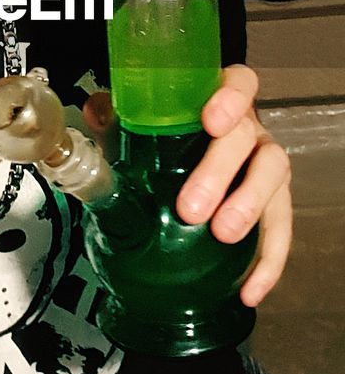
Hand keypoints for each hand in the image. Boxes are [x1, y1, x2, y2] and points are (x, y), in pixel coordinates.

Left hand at [83, 65, 292, 307]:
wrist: (187, 179)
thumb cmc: (167, 145)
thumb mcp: (137, 130)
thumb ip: (116, 118)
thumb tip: (95, 113)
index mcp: (219, 104)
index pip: (238, 83)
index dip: (231, 97)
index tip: (211, 120)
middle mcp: (249, 131)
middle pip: (249, 139)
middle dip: (221, 171)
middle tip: (191, 206)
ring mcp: (264, 168)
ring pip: (273, 177)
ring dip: (249, 207)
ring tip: (223, 235)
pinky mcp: (274, 209)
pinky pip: (279, 233)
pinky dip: (268, 263)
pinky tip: (250, 290)